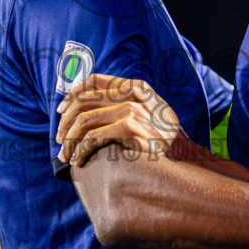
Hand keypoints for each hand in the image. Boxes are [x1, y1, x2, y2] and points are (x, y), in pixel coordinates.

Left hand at [55, 74, 191, 165]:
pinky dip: (80, 150)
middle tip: (60, 140)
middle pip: (86, 101)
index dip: (74, 93)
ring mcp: (135, 111)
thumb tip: (85, 112)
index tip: (61, 110)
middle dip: (66, 122)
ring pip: (85, 120)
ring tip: (66, 156)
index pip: (97, 80)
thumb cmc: (164, 149)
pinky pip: (93, 137)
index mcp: (139, 89)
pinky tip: (79, 161)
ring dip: (70, 141)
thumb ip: (126, 109)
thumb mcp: (150, 120)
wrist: (188, 168)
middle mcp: (136, 96)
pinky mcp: (132, 130)